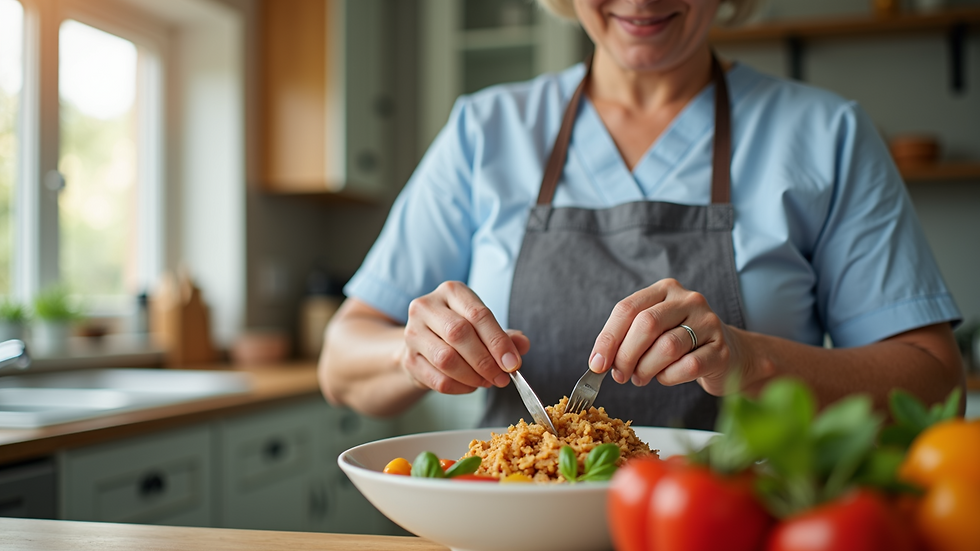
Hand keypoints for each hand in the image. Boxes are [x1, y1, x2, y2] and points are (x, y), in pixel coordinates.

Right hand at [401, 281, 529, 393]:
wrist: (424, 345)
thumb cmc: (459, 332)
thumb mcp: (484, 327)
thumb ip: (505, 335)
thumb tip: (522, 345)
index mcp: (450, 291)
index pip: (477, 314)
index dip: (498, 341)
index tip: (513, 363)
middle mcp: (426, 306)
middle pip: (459, 334)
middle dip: (486, 361)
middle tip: (502, 377)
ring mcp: (412, 333)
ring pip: (446, 359)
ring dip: (473, 376)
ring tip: (487, 381)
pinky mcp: (408, 359)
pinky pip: (438, 379)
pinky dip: (460, 387)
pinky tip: (471, 385)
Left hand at [588, 278, 745, 395]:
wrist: (730, 356)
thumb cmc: (682, 344)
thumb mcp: (653, 331)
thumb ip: (626, 338)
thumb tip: (599, 362)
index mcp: (665, 290)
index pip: (628, 308)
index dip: (608, 338)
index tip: (597, 363)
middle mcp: (689, 300)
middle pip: (646, 324)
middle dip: (625, 355)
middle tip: (620, 375)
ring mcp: (708, 323)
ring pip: (666, 347)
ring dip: (645, 369)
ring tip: (640, 378)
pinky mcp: (721, 350)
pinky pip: (687, 367)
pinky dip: (668, 378)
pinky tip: (665, 378)